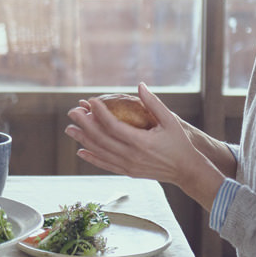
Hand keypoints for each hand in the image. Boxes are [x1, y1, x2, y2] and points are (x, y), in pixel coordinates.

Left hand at [64, 83, 223, 209]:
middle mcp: (132, 155)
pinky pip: (105, 164)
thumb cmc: (179, 142)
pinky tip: (80, 150)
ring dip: (83, 140)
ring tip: (70, 128)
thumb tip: (140, 85)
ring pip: (100, 152)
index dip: (99, 113)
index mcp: (142, 142)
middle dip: (84, 124)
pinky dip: (92, 158)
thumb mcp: (170, 121)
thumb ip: (154, 103)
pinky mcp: (127, 171)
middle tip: (72, 111)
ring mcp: (128, 165)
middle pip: (102, 139)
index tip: (89, 101)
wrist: (186, 170)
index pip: (114, 126)